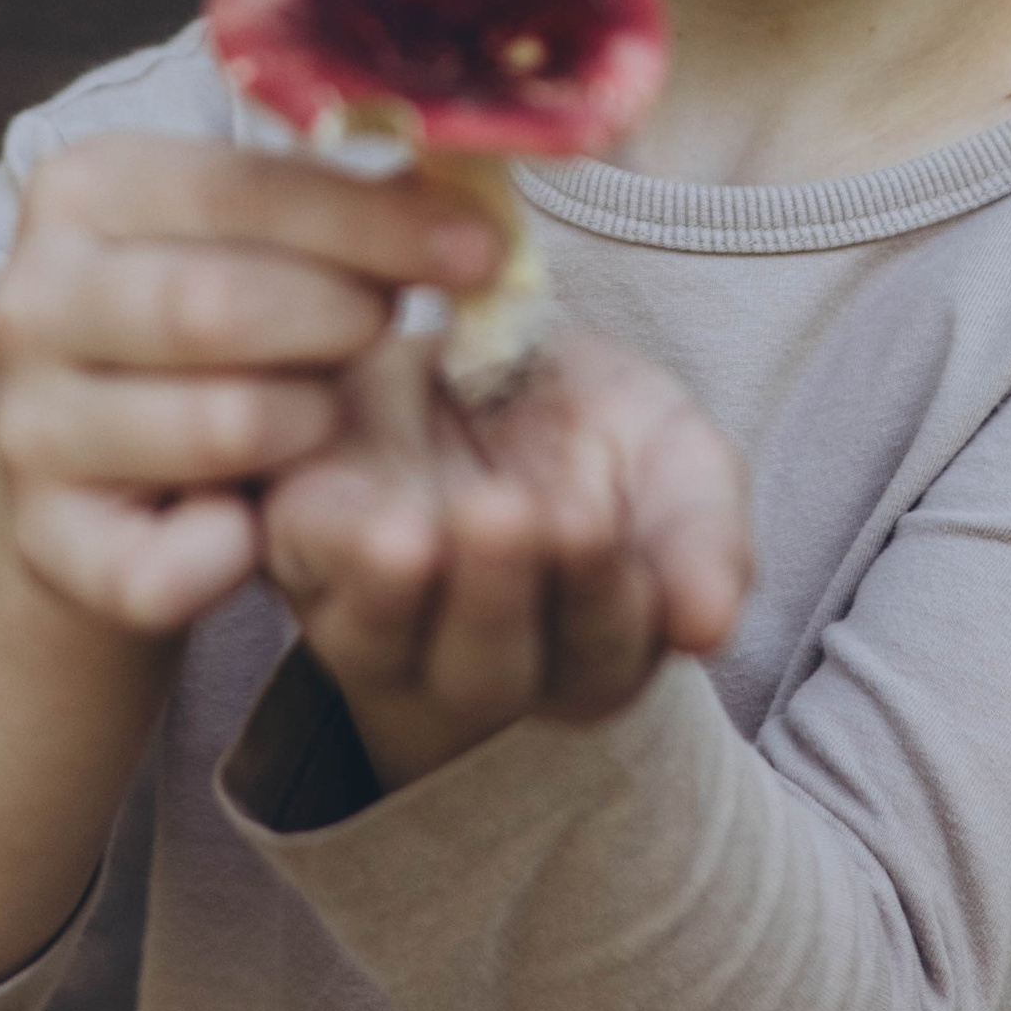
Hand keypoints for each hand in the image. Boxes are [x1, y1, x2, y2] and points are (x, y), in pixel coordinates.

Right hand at [0, 132, 499, 637]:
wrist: (101, 459)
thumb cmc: (209, 323)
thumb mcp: (255, 240)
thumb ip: (337, 205)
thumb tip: (468, 182)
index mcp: (82, 189)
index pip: (246, 189)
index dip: (377, 223)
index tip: (481, 251)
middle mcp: (31, 297)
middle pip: (219, 304)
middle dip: (341, 321)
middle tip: (389, 334)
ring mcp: (28, 424)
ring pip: (218, 424)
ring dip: (305, 426)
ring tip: (318, 417)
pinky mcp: (44, 540)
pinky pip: (162, 568)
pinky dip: (229, 555)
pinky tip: (253, 527)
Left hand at [263, 325, 752, 791]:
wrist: (476, 341)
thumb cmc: (588, 423)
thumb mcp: (671, 454)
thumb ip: (703, 534)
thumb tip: (711, 628)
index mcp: (584, 648)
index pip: (599, 655)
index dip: (601, 598)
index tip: (595, 523)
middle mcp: (474, 656)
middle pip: (487, 669)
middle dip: (499, 596)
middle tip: (511, 514)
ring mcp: (375, 611)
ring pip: (383, 639)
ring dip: (402, 590)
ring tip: (420, 535)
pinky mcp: (299, 543)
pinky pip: (306, 566)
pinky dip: (330, 548)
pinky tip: (363, 513)